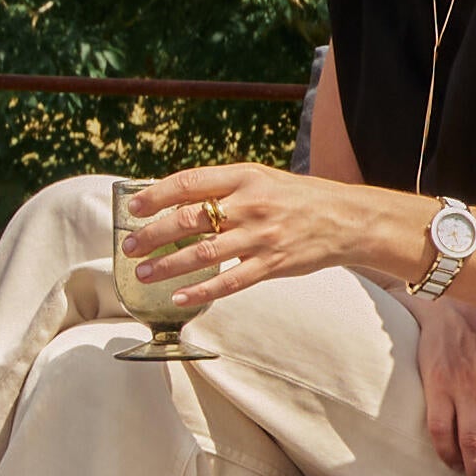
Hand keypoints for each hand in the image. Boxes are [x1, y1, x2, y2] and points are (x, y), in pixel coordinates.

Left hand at [120, 160, 368, 310]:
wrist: (346, 219)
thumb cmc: (295, 198)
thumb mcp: (259, 180)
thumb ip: (222, 188)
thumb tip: (174, 201)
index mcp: (244, 177)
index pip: (190, 182)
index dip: (156, 195)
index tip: (133, 208)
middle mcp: (250, 205)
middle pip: (189, 219)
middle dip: (153, 234)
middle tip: (128, 246)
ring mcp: (261, 237)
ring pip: (203, 252)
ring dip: (168, 265)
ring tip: (143, 273)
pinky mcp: (272, 265)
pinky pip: (230, 281)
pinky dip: (201, 291)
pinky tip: (179, 297)